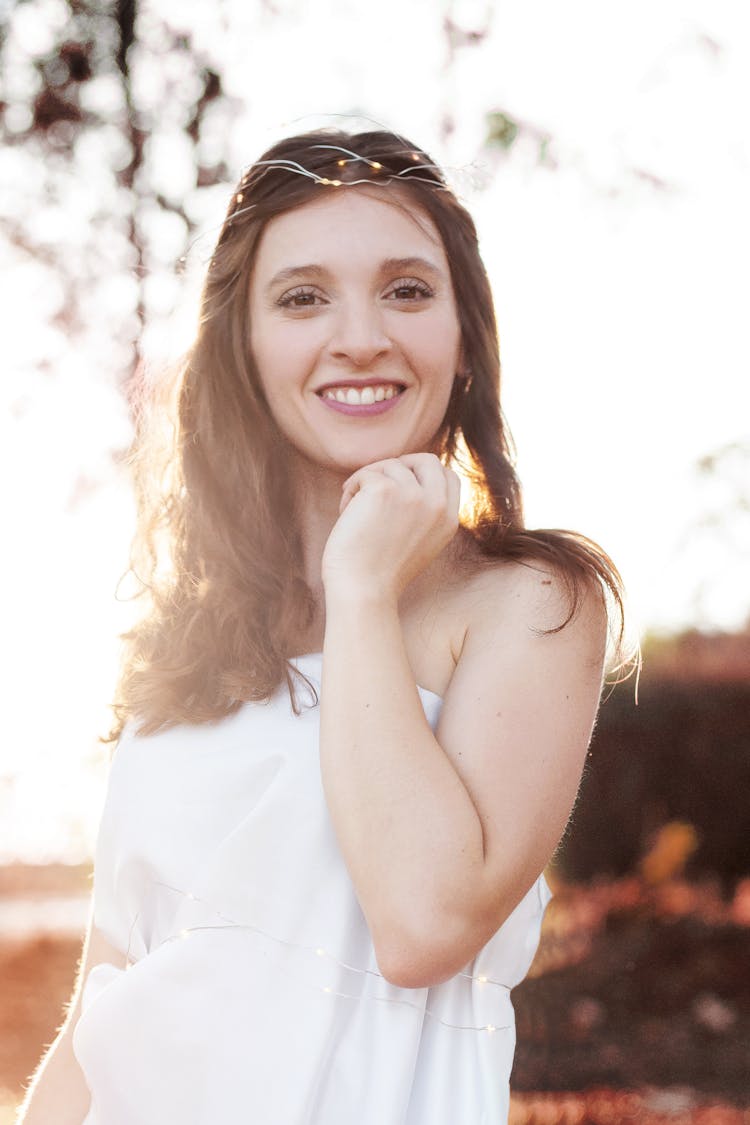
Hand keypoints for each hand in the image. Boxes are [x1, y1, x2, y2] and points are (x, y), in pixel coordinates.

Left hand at [321, 453, 460, 601]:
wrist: (363, 591)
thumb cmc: (380, 574)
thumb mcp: (416, 543)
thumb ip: (422, 513)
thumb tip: (403, 477)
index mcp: (448, 520)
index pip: (448, 476)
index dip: (424, 472)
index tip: (400, 481)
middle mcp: (436, 504)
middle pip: (426, 460)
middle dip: (399, 464)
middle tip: (375, 479)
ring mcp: (412, 494)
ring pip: (389, 466)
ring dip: (367, 483)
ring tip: (353, 511)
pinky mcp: (384, 489)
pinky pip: (365, 474)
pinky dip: (350, 489)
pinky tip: (345, 514)